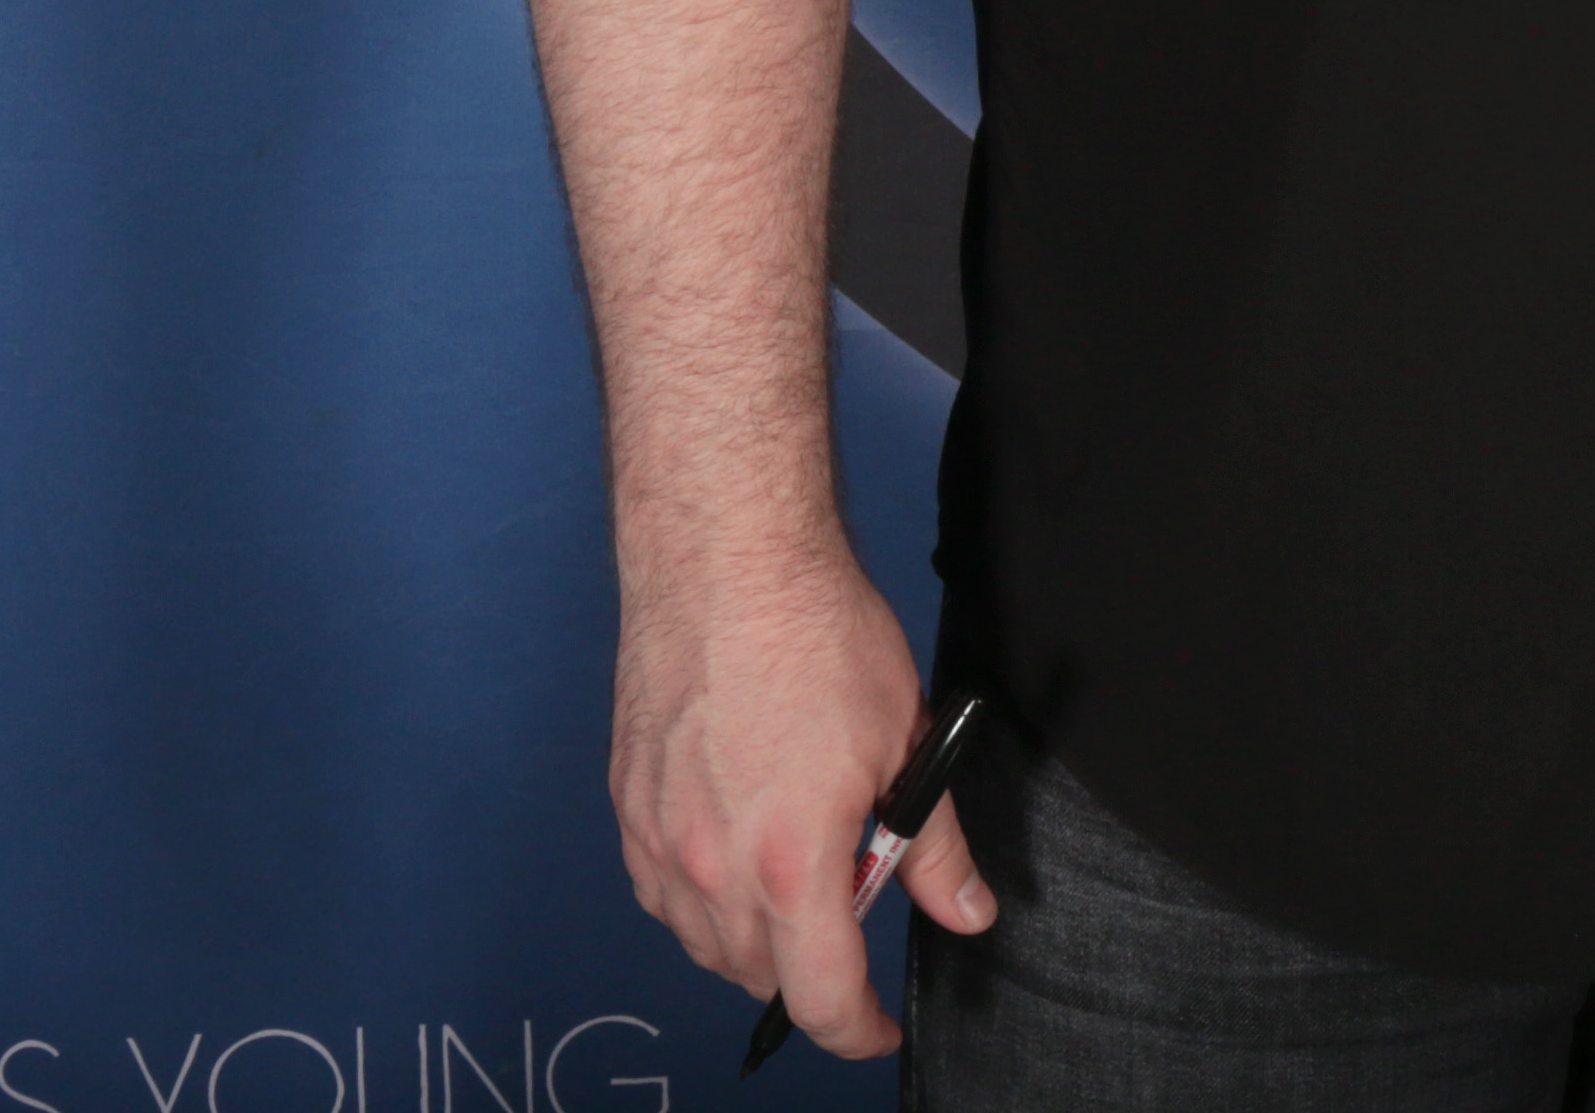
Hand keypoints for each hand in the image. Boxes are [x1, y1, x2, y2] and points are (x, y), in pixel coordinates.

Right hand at [609, 545, 998, 1060]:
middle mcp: (708, 866)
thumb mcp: (906, 744)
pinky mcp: (627, 804)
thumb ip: (935, 847)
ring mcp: (657, 837)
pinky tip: (734, 862)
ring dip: (751, 943)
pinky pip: (658, 892)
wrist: (726, 563)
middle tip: (853, 932)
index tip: (880, 1028)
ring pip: (700, 941)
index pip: (818, 996)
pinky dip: (699, 902)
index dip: (856, 1031)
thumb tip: (967, 911)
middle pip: (755, 976)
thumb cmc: (817, 637)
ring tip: (799, 893)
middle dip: (809, 978)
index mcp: (789, 863)